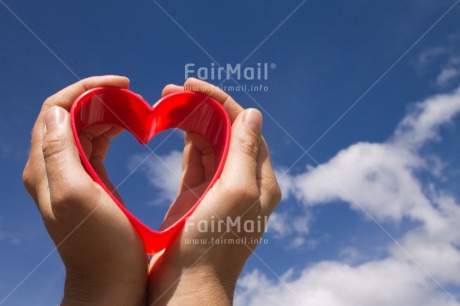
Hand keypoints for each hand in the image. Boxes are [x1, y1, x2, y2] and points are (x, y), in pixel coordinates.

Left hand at [22, 76, 147, 304]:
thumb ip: (61, 153)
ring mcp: (68, 174)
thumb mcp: (77, 197)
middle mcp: (50, 167)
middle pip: (68, 114)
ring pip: (81, 126)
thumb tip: (60, 110)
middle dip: (98, 97)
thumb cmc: (101, 245)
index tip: (122, 84)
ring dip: (105, 112)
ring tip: (134, 110)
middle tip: (132, 97)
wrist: (109, 281)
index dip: (86, 89)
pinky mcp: (87, 182)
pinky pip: (93, 144)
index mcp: (45, 167)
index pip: (55, 109)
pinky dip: (109, 130)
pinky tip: (127, 129)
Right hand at [148, 78, 281, 304]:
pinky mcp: (198, 196)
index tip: (192, 86)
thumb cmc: (212, 246)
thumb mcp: (236, 194)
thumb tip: (253, 114)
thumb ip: (246, 153)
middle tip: (172, 91)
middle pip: (228, 131)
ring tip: (168, 102)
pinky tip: (175, 125)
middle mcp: (244, 181)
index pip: (245, 127)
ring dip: (192, 120)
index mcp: (260, 181)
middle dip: (203, 108)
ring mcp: (220, 188)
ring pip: (211, 143)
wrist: (187, 287)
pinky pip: (197, 159)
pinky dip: (187, 141)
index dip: (221, 102)